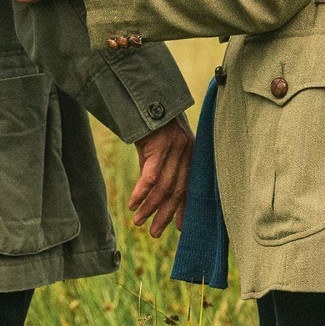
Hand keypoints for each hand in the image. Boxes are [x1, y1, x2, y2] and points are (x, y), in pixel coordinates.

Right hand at [129, 119, 191, 235]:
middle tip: (154, 232)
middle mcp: (186, 152)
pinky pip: (151, 176)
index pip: (189, 187)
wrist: (147, 93)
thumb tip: (152, 191)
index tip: (179, 228)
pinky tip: (134, 204)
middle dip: (164, 214)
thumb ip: (160, 166)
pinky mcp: (160, 145)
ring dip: (150, 207)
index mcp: (190, 153)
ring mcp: (175, 149)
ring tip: (138, 221)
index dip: (184, 209)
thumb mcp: (160, 145)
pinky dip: (142, 193)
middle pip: (177, 191)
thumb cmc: (151, 121)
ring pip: (164, 187)